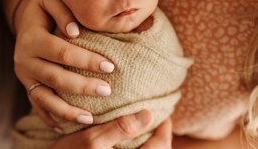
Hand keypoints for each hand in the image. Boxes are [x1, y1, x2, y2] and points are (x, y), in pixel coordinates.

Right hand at [14, 0, 114, 127]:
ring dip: (67, 110)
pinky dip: (50, 117)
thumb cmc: (43, 10)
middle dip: (82, 87)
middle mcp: (25, 60)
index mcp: (32, 38)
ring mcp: (24, 76)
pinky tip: (64, 127)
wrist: (23, 21)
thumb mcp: (49, 0)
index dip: (86, 60)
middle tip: (107, 91)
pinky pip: (37, 104)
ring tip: (90, 118)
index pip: (62, 52)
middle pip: (56, 78)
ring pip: (45, 98)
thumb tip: (75, 32)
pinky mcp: (26, 85)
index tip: (110, 66)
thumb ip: (63, 11)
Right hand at [51, 110, 171, 148]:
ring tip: (145, 123)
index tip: (164, 111)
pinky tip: (130, 136)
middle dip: (160, 135)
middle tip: (158, 117)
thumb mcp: (93, 139)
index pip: (160, 146)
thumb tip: (149, 114)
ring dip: (150, 142)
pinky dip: (138, 146)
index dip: (165, 128)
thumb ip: (121, 127)